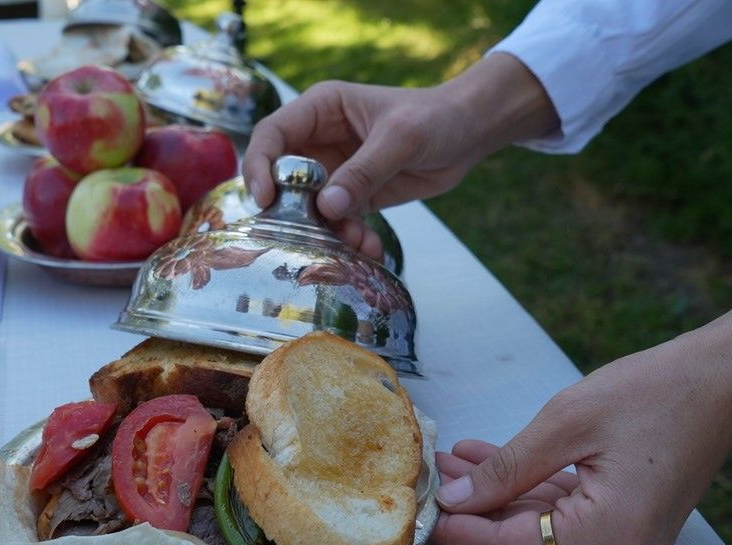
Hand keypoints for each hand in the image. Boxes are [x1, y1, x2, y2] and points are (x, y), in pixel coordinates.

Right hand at [243, 53, 558, 226]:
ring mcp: (336, 171)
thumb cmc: (435, 117)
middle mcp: (320, 140)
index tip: (264, 199)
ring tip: (353, 244)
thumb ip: (364, 172)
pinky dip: (350, 238)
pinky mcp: (354, 196)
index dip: (260, 166)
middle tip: (302, 236)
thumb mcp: (401, 139)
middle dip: (291, 210)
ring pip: (310, 208)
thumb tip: (326, 207)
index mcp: (321, 109)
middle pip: (283, 178)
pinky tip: (370, 247)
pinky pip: (339, 222)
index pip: (273, 135)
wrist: (470, 133)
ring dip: (325, 232)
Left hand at [434, 339, 731, 544]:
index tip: (420, 516)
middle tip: (430, 475)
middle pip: (525, 539)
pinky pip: (567, 513)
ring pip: (542, 525)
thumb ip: (507, 469)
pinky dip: (530, 488)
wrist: (723, 378)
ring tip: (451, 462)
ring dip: (498, 492)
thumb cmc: (658, 392)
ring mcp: (629, 542)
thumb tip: (459, 499)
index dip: (462, 531)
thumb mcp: (566, 423)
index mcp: (610, 536)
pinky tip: (488, 461)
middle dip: (475, 504)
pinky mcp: (629, 523)